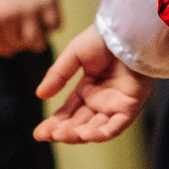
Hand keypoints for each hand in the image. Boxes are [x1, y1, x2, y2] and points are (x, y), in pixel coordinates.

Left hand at [0, 0, 63, 55]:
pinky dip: (53, 24)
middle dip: (21, 41)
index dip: (3, 48)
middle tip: (26, 32)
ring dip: (38, 39)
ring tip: (39, 29)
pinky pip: (55, 26)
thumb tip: (7, 47)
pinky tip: (49, 15)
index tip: (10, 47)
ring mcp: (29, 9)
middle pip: (16, 45)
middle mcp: (7, 15)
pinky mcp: (49, 1)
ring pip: (36, 43)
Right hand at [34, 23, 152, 143]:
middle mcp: (101, 101)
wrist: (127, 32)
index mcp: (88, 89)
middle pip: (79, 123)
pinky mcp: (130, 107)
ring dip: (78, 135)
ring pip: (95, 129)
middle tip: (47, 135)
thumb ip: (58, 75)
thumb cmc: (102, 39)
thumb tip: (40, 95)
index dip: (54, 123)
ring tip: (60, 135)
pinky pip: (115, 126)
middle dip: (62, 132)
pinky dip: (101, 133)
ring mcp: (115, 106)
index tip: (38, 133)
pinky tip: (84, 134)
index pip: (68, 112)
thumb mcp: (73, 54)